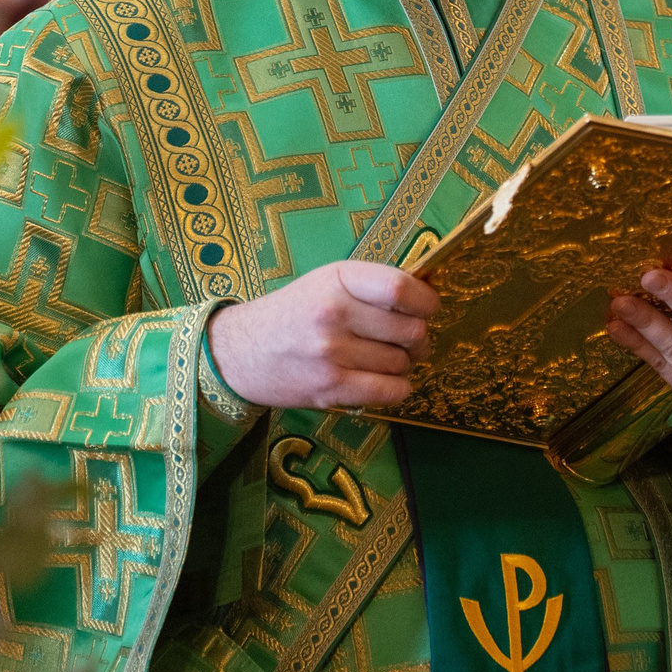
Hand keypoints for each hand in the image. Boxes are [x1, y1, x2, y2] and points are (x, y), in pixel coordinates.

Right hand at [206, 261, 437, 410]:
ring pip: (402, 363)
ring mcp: (332, 354)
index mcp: (337, 279)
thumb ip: (372, 286)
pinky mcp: (330, 388)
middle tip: (409, 340)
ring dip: (405, 364)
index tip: (428, 308)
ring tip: (387, 358)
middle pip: (410, 330)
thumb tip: (430, 296)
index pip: (401, 288)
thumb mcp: (328, 282)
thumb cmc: (294, 312)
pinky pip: (390, 391)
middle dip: (419, 338)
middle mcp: (334, 314)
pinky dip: (398, 388)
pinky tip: (385, 380)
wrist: (241, 352)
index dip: (427, 301)